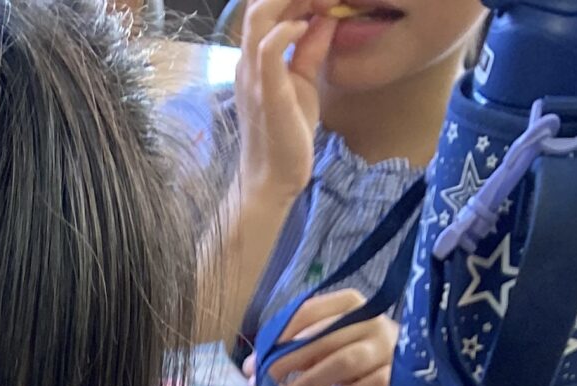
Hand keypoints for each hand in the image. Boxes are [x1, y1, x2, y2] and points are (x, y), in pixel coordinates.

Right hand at [233, 0, 333, 208]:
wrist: (273, 178)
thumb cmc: (286, 132)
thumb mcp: (304, 80)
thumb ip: (312, 48)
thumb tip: (328, 16)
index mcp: (254, 57)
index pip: (264, 8)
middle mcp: (248, 61)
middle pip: (257, 4)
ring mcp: (254, 75)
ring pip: (258, 16)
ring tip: (319, 0)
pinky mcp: (267, 91)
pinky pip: (269, 48)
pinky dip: (288, 29)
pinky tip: (307, 26)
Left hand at [259, 288, 397, 385]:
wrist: (410, 369)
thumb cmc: (357, 356)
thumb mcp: (327, 346)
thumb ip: (296, 350)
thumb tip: (253, 367)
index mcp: (349, 304)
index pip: (309, 310)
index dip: (280, 334)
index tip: (257, 360)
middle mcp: (370, 320)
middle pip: (322, 338)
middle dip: (287, 362)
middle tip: (263, 385)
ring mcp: (387, 347)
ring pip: (345, 361)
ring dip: (310, 381)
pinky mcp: (399, 374)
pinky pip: (373, 384)